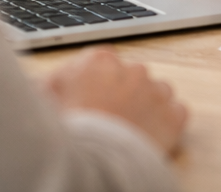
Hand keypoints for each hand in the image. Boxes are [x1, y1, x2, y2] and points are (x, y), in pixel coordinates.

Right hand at [43, 47, 187, 153]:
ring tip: (129, 128)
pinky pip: (176, 112)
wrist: (94, 160)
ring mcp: (156, 91)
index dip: (97, 82)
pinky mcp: (174, 116)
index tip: (92, 98)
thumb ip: (51, 82)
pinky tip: (149, 134)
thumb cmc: (68, 129)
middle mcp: (132, 69)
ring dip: (146, 105)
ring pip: (156, 92)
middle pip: (130, 77)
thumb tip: (45, 81)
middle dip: (122, 94)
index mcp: (100, 60)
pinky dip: (166, 122)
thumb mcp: (44, 98)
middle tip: (108, 117)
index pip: (103, 62)